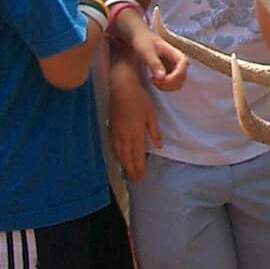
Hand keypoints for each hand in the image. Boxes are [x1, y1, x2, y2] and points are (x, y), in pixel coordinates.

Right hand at [108, 64, 158, 180]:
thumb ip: (154, 131)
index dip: (140, 167)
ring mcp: (116, 133)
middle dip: (132, 170)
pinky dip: (117, 156)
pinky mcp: (111, 128)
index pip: (138, 154)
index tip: (142, 177)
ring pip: (119, 153)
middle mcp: (124, 135)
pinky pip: (113, 147)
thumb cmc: (139, 99)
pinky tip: (120, 159)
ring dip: (124, 165)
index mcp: (136, 132)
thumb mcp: (151, 114)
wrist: (121, 88)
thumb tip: (158, 146)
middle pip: (127, 157)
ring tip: (129, 173)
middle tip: (136, 180)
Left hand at [125, 20, 188, 90]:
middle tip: (152, 79)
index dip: (173, 78)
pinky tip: (153, 79)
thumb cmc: (143, 41)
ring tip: (152, 79)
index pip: (182, 70)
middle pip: (181, 79)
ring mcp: (175, 68)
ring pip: (177, 84)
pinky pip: (171, 84)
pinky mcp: (170, 72)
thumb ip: (154, 63)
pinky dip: (163, 86)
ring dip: (165, 86)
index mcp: (177, 54)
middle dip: (167, 84)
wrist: (139, 37)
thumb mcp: (146, 51)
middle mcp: (179, 62)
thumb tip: (162, 77)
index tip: (158, 79)